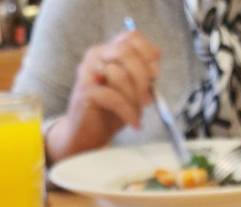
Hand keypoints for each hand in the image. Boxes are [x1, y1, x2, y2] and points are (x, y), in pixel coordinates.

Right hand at [46, 30, 159, 161]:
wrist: (87, 135)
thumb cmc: (110, 112)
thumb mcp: (132, 92)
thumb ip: (142, 78)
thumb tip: (155, 70)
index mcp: (108, 51)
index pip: (131, 37)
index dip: (148, 52)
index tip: (155, 73)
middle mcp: (96, 55)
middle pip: (126, 51)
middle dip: (142, 76)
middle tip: (148, 99)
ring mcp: (88, 72)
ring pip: (119, 74)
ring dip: (134, 97)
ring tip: (138, 114)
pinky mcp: (85, 92)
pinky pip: (113, 97)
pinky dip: (128, 112)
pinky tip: (134, 123)